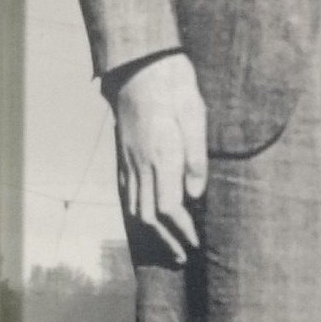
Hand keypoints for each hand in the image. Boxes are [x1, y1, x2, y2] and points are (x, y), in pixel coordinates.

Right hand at [111, 50, 208, 261]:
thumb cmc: (174, 87)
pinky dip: (136, 211)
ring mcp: (129, 160)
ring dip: (151, 231)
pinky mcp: (123, 153)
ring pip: (134, 206)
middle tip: (183, 255)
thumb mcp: (196, 116)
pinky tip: (145, 216)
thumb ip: (196, 158)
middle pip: (149, 215)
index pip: (170, 207)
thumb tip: (196, 195)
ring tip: (167, 244)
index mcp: (162, 157)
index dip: (183, 230)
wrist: (139, 65)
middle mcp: (141, 164)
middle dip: (167, 240)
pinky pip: (126, 191)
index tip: (197, 243)